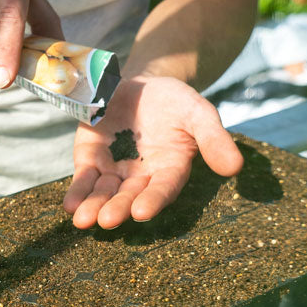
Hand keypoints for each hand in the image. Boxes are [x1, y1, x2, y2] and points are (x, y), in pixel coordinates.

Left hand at [63, 76, 243, 229]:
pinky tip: (70, 206)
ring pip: (104, 194)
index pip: (163, 189)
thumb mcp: (198, 112)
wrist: (143, 86)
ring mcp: (115, 171)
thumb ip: (214, 139)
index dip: (153, 200)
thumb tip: (236, 167)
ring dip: (93, 207)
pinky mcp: (92, 160)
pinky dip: (77, 192)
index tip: (142, 213)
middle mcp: (142, 177)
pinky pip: (84, 179)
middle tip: (107, 220)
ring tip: (82, 220)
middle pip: (129, 196)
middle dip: (118, 208)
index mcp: (171, 169)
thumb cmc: (176, 103)